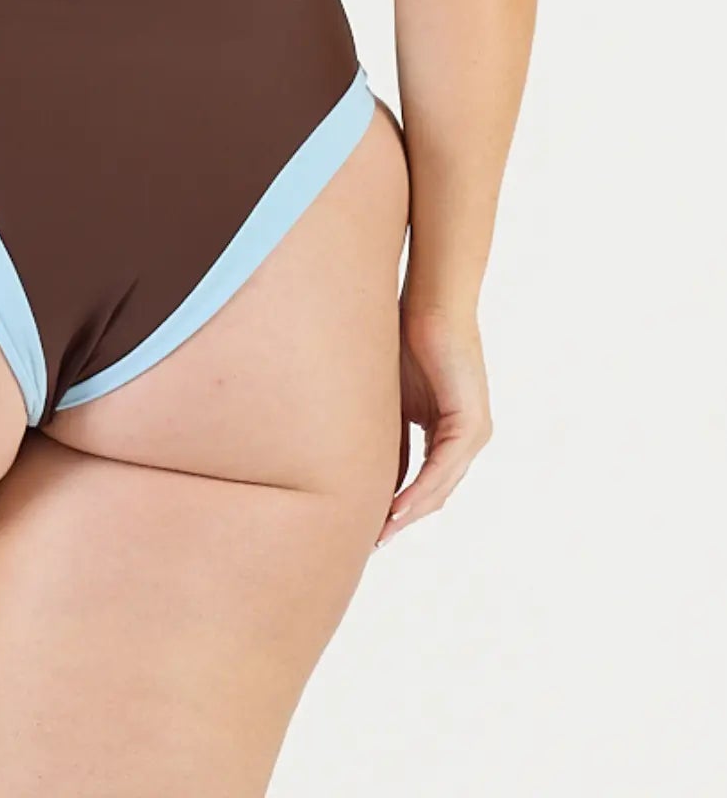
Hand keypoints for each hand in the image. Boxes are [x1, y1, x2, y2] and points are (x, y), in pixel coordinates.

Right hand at [376, 302, 491, 547]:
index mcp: (452, 431)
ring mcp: (474, 432)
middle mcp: (470, 437)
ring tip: (382, 533)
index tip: (374, 526)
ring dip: (410, 512)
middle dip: (404, 518)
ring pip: (441, 486)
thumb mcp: (394, 398)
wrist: (430, 303)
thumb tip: (369, 470)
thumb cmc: (407, 339)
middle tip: (374, 541)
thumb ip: (391, 433)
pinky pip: (443, 468)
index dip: (402, 505)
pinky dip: (419, 489)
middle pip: (436, 493)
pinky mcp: (471, 423)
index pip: (428, 482)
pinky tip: (396, 506)